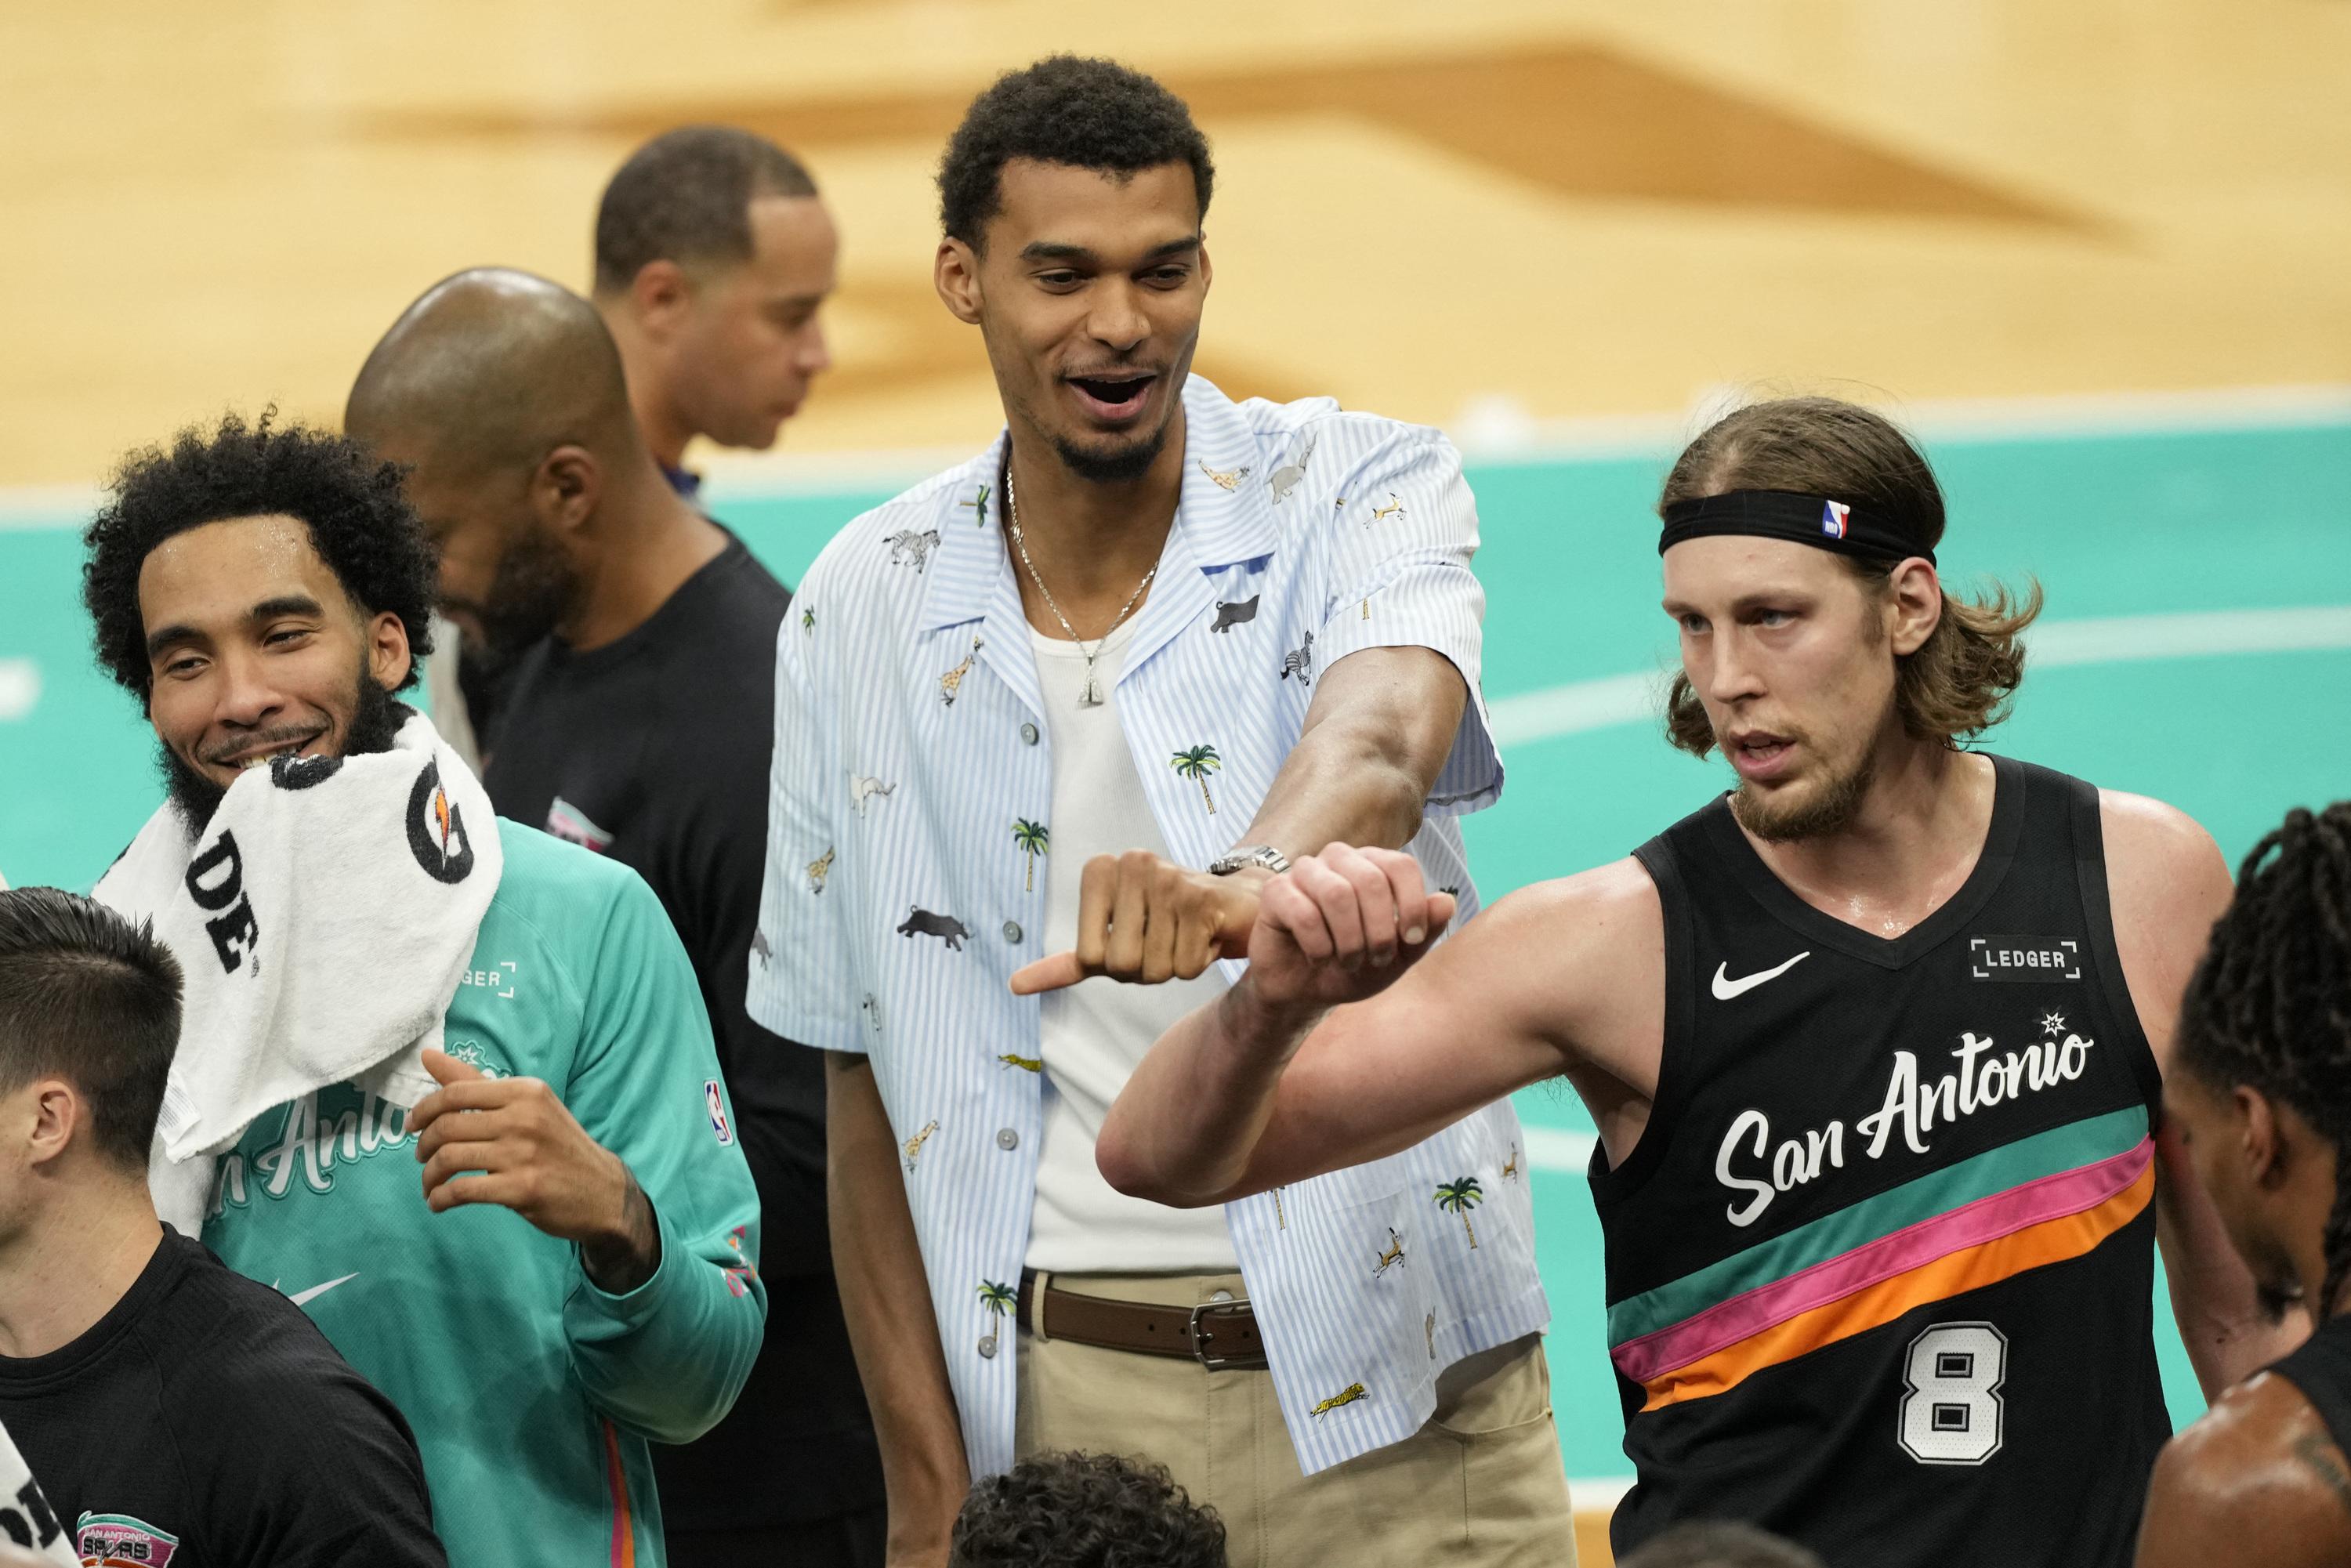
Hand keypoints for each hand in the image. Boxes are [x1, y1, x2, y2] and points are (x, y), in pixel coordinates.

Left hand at [409, 1048, 661, 1290]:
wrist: (602, 1191)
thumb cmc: (558, 1145)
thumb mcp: (527, 1106)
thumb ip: (476, 1083)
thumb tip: (428, 1055)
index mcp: (525, 1091)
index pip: (456, 1092)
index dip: (423, 1110)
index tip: (410, 1126)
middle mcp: (524, 1117)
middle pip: (447, 1126)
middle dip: (423, 1145)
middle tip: (422, 1158)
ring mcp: (524, 1153)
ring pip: (449, 1159)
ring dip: (429, 1176)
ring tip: (430, 1185)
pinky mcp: (522, 1188)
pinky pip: (462, 1191)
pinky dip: (440, 1199)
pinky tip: (439, 1203)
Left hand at [1008, 852, 1268, 994]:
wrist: (1235, 905)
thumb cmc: (1168, 925)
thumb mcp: (1111, 941)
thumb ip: (1066, 964)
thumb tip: (1014, 985)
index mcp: (1099, 870)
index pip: (1088, 957)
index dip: (1115, 965)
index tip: (1137, 939)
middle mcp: (1130, 864)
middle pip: (1120, 966)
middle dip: (1147, 969)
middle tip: (1167, 939)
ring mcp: (1166, 878)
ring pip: (1155, 969)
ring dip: (1175, 967)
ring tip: (1188, 935)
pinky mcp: (1202, 898)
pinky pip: (1187, 966)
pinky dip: (1201, 963)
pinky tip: (1209, 935)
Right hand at [1241, 844, 1455, 1011]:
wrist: (1304, 991)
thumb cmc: (1352, 965)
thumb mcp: (1397, 957)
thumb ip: (1424, 930)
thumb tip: (1448, 901)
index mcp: (1372, 864)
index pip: (1401, 865)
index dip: (1412, 905)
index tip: (1411, 941)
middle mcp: (1339, 859)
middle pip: (1370, 880)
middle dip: (1379, 931)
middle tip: (1376, 959)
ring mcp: (1305, 872)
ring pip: (1336, 893)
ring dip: (1349, 940)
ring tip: (1348, 961)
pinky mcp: (1276, 892)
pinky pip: (1303, 913)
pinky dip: (1319, 946)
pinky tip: (1318, 958)